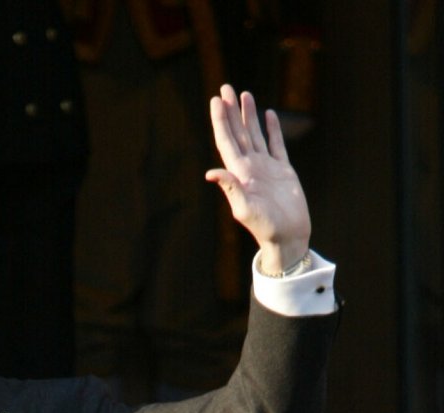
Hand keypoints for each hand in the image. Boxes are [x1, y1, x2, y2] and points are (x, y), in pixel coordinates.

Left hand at [205, 86, 311, 272]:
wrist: (287, 237)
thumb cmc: (265, 227)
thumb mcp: (244, 209)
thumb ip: (230, 188)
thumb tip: (210, 172)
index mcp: (240, 174)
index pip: (227, 141)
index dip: (220, 121)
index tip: (215, 100)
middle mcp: (250, 168)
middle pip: (238, 133)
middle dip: (231, 111)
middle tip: (226, 88)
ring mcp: (266, 168)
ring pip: (255, 135)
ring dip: (249, 115)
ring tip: (244, 95)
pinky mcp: (283, 171)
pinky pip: (276, 145)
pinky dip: (272, 130)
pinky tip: (269, 115)